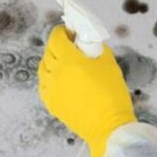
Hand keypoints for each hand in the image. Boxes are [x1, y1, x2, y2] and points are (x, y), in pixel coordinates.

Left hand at [38, 25, 135, 156]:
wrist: (109, 125)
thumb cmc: (112, 93)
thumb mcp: (109, 64)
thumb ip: (97, 49)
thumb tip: (89, 44)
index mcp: (70, 61)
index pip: (57, 39)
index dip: (62, 32)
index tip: (69, 31)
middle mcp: (56, 74)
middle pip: (49, 52)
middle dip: (58, 45)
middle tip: (71, 45)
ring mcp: (51, 90)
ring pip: (44, 69)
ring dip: (52, 61)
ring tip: (66, 63)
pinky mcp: (52, 103)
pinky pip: (45, 85)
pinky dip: (50, 78)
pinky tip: (62, 79)